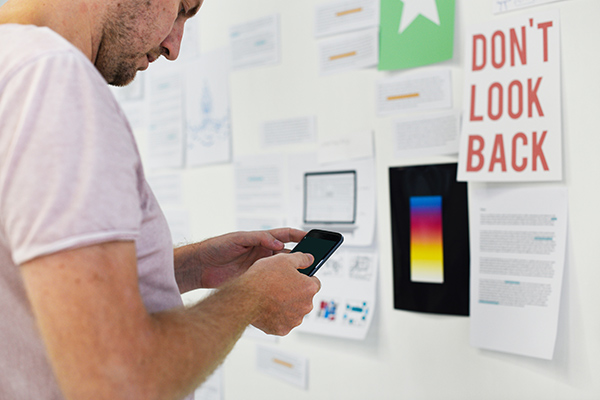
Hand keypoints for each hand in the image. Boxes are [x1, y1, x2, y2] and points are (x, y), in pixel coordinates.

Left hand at [174, 228, 306, 290]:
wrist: (199, 267)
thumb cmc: (216, 247)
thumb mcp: (238, 238)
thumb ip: (258, 238)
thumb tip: (278, 243)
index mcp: (261, 240)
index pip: (285, 235)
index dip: (299, 235)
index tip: (311, 237)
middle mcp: (263, 253)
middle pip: (288, 255)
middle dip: (301, 257)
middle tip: (314, 260)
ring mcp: (260, 268)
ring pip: (282, 271)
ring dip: (292, 273)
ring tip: (303, 277)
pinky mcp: (254, 281)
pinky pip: (271, 283)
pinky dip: (280, 286)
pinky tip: (286, 290)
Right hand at [240, 252, 320, 335]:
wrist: (245, 298)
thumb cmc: (263, 279)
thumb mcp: (283, 259)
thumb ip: (301, 259)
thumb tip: (309, 259)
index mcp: (309, 288)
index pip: (314, 282)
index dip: (303, 278)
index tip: (293, 278)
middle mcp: (306, 306)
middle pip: (304, 298)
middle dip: (295, 293)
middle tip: (279, 286)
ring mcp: (295, 319)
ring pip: (294, 311)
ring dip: (287, 305)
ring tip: (271, 297)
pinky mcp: (283, 329)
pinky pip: (283, 322)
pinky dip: (277, 316)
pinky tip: (268, 308)